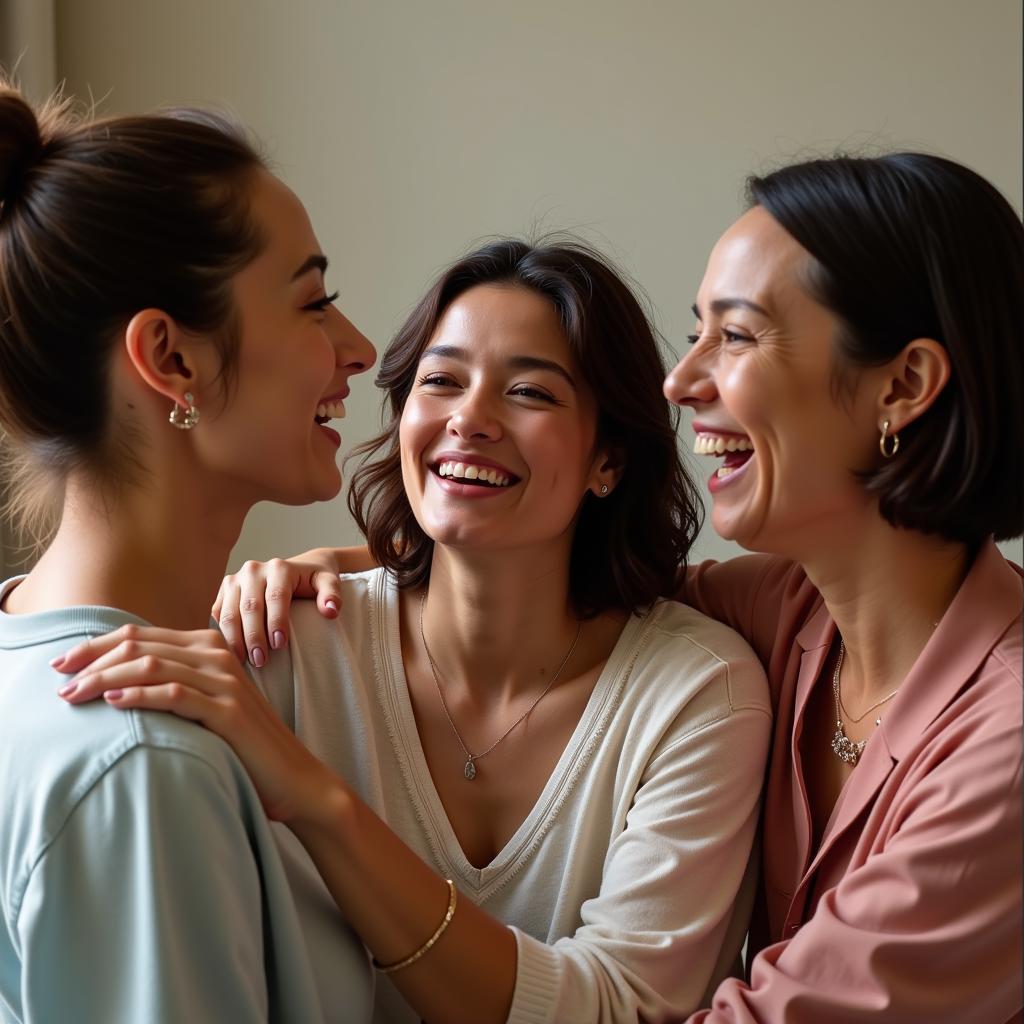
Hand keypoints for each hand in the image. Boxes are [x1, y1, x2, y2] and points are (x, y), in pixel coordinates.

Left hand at [54, 624, 338, 825]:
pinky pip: (174, 694)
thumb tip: (116, 684)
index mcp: (210, 648)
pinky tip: (113, 703)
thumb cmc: (244, 746)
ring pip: (152, 665)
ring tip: (75, 694)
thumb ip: (175, 684)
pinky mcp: (229, 709)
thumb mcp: (207, 706)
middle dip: (92, 659)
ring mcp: (226, 681)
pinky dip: (139, 696)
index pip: (142, 635)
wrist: (293, 777)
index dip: (97, 645)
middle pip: (140, 645)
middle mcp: (218, 656)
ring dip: (106, 678)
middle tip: (59, 679)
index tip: (63, 663)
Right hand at [213, 549, 344, 666]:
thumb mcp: (329, 582)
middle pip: (250, 606)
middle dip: (254, 636)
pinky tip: (232, 652)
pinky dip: (223, 634)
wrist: (298, 568)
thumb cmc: (313, 580)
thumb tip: (330, 611)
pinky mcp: (225, 591)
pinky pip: (218, 614)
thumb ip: (332, 594)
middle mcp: (253, 570)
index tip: (280, 645)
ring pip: (229, 612)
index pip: (275, 596)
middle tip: (261, 661)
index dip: (276, 621)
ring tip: (245, 662)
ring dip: (235, 639)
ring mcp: (236, 579)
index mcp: (279, 567)